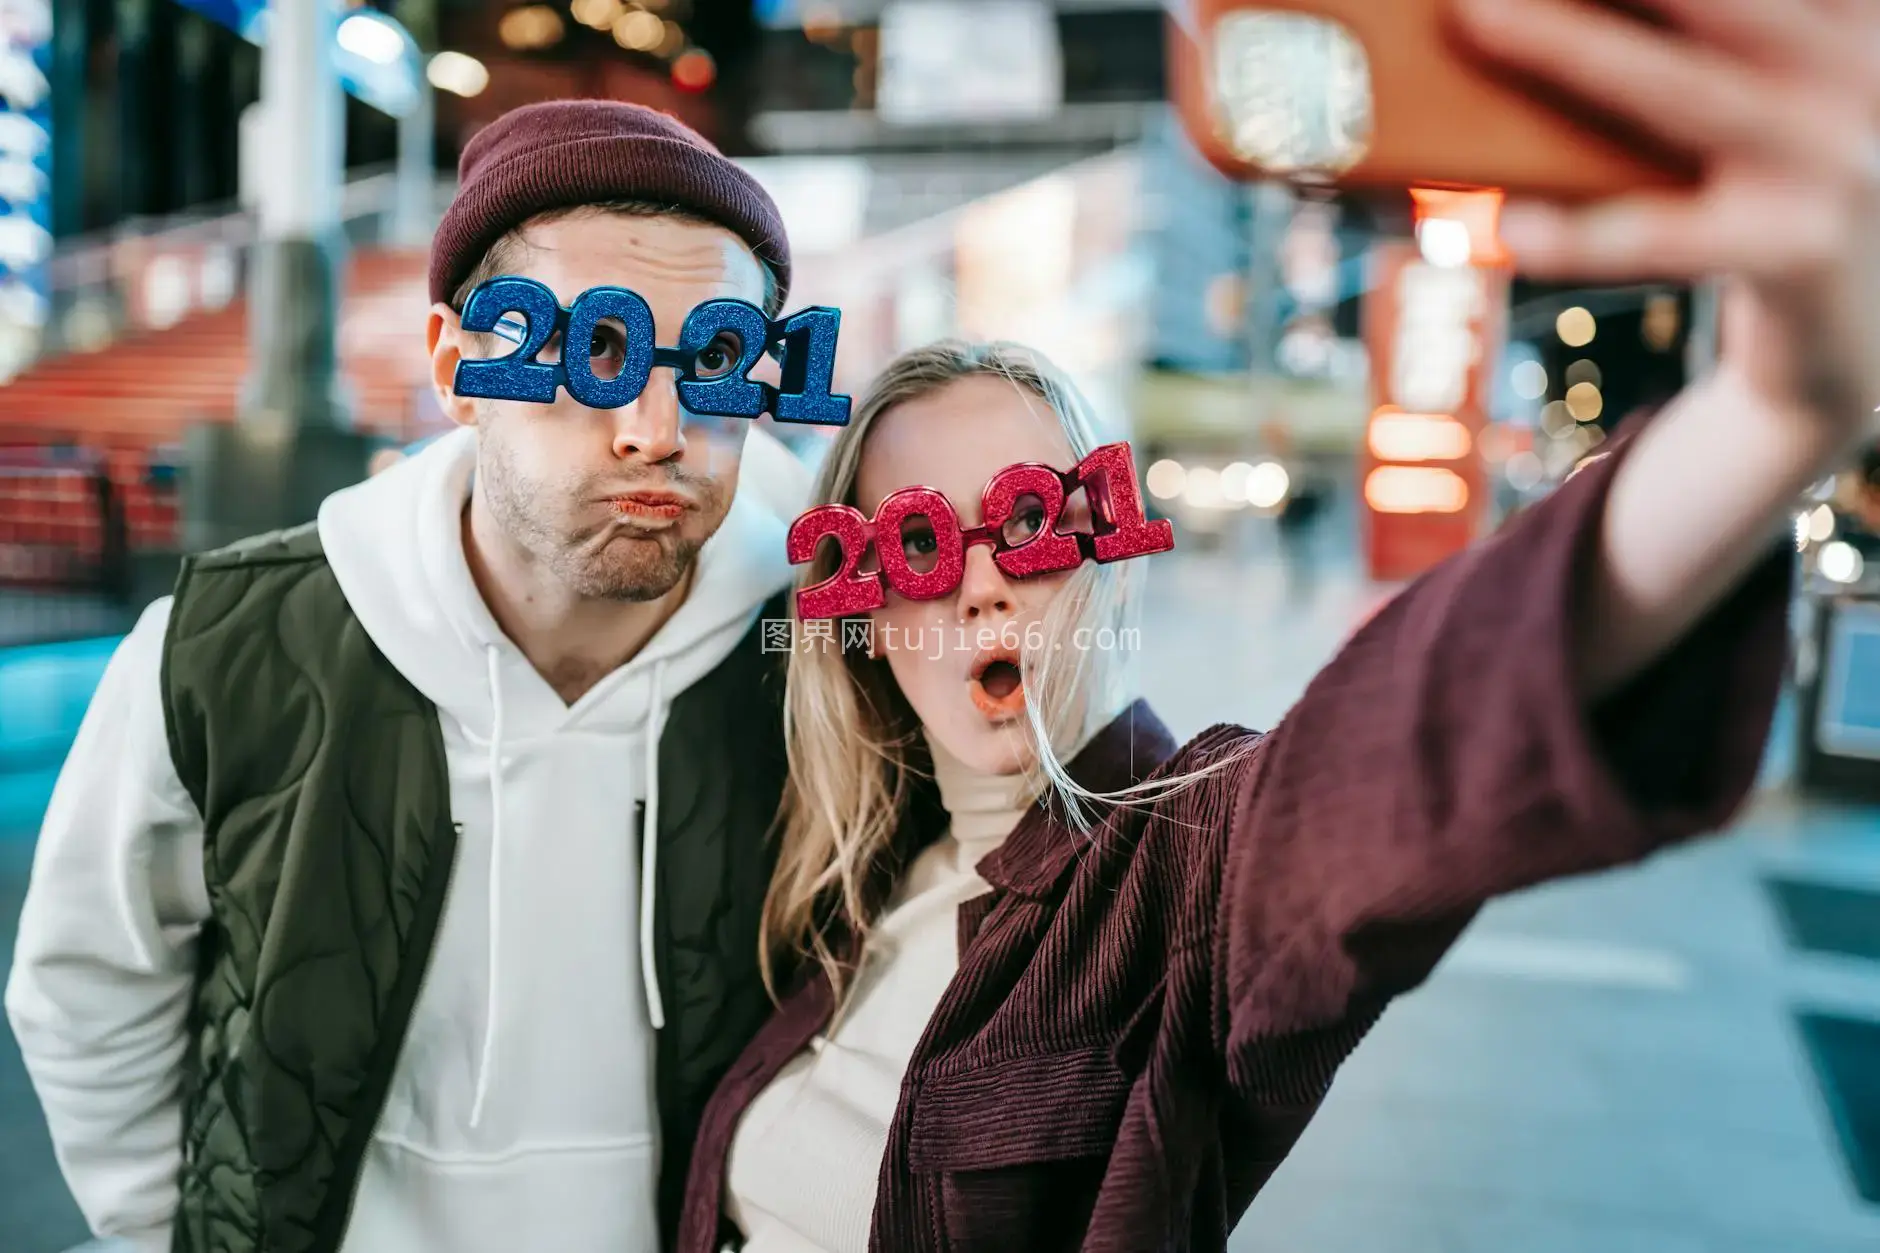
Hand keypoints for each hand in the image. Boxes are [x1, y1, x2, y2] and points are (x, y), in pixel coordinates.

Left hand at [1448, 0, 1879, 430]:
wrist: (1855, 330)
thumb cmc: (1775, 179)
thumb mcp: (1770, 83)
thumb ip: (1700, 35)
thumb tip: (1522, 15)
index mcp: (1847, 12)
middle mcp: (1856, 61)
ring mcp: (1835, 153)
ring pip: (1680, 89)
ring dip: (1569, 49)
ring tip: (1478, 15)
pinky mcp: (1797, 246)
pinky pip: (1664, 236)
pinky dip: (1580, 234)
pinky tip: (1508, 225)